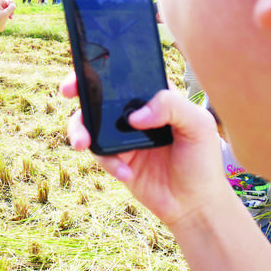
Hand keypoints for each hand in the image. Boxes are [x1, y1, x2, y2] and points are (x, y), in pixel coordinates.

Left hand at [0, 0, 15, 38]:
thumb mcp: (5, 15)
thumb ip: (11, 8)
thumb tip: (14, 4)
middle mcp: (0, 0)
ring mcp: (3, 3)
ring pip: (12, 3)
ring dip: (11, 11)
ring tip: (7, 16)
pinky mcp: (7, 7)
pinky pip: (13, 8)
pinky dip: (12, 13)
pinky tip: (9, 18)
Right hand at [60, 70, 228, 228]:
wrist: (195, 204)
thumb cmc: (202, 160)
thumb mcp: (198, 125)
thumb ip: (172, 106)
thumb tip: (135, 115)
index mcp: (153, 97)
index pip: (126, 76)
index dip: (104, 68)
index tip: (89, 67)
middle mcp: (134, 113)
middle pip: (98, 94)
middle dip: (78, 88)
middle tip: (68, 90)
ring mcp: (122, 136)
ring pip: (89, 123)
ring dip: (79, 129)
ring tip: (82, 143)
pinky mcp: (115, 159)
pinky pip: (99, 153)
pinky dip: (108, 163)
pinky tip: (127, 174)